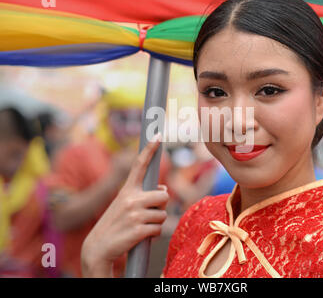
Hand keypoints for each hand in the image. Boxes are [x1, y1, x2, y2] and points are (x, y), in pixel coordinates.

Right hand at [81, 134, 168, 276]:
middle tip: (148, 214)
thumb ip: (142, 195)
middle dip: (161, 205)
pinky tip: (140, 237)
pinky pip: (159, 229)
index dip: (149, 150)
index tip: (157, 135)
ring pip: (163, 214)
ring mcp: (134, 214)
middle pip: (164, 195)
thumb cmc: (115, 225)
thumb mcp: (124, 205)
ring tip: (141, 226)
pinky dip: (153, 235)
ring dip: (156, 223)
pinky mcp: (138, 229)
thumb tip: (164, 188)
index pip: (139, 165)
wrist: (97, 248)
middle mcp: (130, 199)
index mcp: (126, 190)